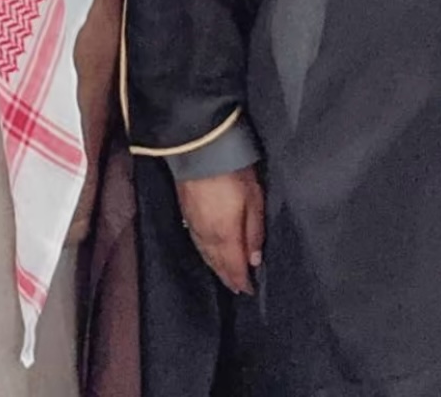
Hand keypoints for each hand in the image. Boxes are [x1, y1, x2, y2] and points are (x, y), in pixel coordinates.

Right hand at [175, 166, 264, 295]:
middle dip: (228, 277)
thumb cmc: (233, 173)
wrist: (199, 149)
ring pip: (205, 254)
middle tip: (238, 288)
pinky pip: (197, 243)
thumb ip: (254, 232)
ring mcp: (194, 225)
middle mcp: (207, 235)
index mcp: (225, 235)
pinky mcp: (186, 214)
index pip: (233, 266)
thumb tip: (254, 260)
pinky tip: (209, 253)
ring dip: (216, 267)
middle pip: (217, 263)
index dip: (241, 281)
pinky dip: (205, 254)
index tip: (250, 291)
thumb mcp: (254, 200)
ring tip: (225, 276)